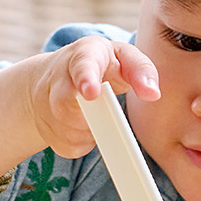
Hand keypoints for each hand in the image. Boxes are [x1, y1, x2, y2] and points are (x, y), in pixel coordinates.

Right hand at [23, 35, 159, 159]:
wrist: (53, 77)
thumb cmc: (100, 67)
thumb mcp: (122, 57)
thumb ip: (140, 70)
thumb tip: (153, 93)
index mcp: (84, 54)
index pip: (82, 64)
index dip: (86, 79)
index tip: (91, 94)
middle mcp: (60, 77)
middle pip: (65, 104)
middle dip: (82, 119)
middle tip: (100, 123)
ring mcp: (47, 102)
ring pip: (70, 131)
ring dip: (89, 132)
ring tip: (97, 117)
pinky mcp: (46, 127)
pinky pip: (69, 146)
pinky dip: (82, 143)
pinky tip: (83, 128)